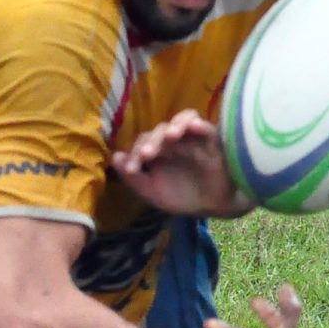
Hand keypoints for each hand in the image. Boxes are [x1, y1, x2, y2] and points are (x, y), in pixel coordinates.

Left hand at [113, 112, 256, 217]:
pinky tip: (194, 127)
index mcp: (158, 150)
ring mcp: (193, 139)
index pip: (144, 142)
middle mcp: (174, 141)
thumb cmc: (181, 197)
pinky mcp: (212, 142)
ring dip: (176, 125)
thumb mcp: (153, 192)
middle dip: (153, 141)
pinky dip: (200, 125)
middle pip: (161, 130)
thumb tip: (115, 157)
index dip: (135, 153)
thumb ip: (134, 178)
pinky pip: (207, 129)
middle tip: (147, 154)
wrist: (211, 208)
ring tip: (171, 136)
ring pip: (184, 120)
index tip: (133, 170)